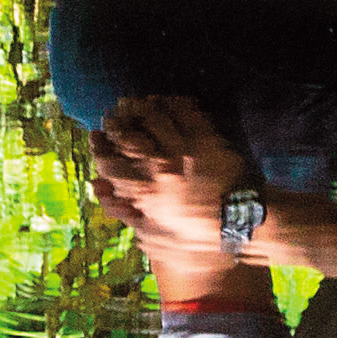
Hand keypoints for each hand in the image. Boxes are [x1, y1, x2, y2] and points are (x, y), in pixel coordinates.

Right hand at [85, 92, 255, 265]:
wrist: (241, 224)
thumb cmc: (199, 237)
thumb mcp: (156, 236)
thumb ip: (126, 213)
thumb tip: (99, 189)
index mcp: (146, 193)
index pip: (110, 163)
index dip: (99, 148)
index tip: (96, 138)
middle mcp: (161, 167)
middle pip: (127, 134)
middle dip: (113, 122)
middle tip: (110, 116)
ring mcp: (185, 150)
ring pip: (152, 117)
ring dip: (138, 106)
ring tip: (131, 103)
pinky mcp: (207, 138)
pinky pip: (183, 111)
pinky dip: (170, 101)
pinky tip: (162, 100)